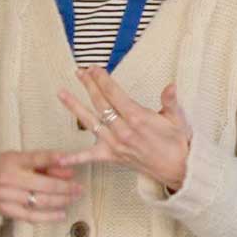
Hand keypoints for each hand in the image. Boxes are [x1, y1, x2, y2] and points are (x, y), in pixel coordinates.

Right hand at [0, 151, 80, 225]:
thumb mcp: (18, 157)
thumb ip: (44, 163)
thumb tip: (69, 169)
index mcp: (13, 162)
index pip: (37, 159)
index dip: (56, 160)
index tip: (72, 160)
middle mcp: (9, 180)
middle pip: (43, 185)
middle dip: (65, 187)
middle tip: (79, 188)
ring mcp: (7, 197)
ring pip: (39, 201)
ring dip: (61, 201)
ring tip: (75, 198)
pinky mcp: (6, 211)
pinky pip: (30, 216)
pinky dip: (48, 217)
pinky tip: (62, 214)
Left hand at [57, 68, 192, 190]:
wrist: (178, 168)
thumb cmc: (177, 141)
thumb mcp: (177, 118)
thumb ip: (170, 101)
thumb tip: (170, 87)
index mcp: (138, 118)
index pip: (115, 94)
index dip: (103, 80)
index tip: (95, 69)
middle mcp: (122, 130)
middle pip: (100, 104)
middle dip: (89, 86)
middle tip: (80, 72)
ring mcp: (114, 144)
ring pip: (90, 122)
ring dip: (74, 106)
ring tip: (62, 93)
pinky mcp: (111, 156)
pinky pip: (89, 157)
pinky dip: (73, 158)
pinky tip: (58, 158)